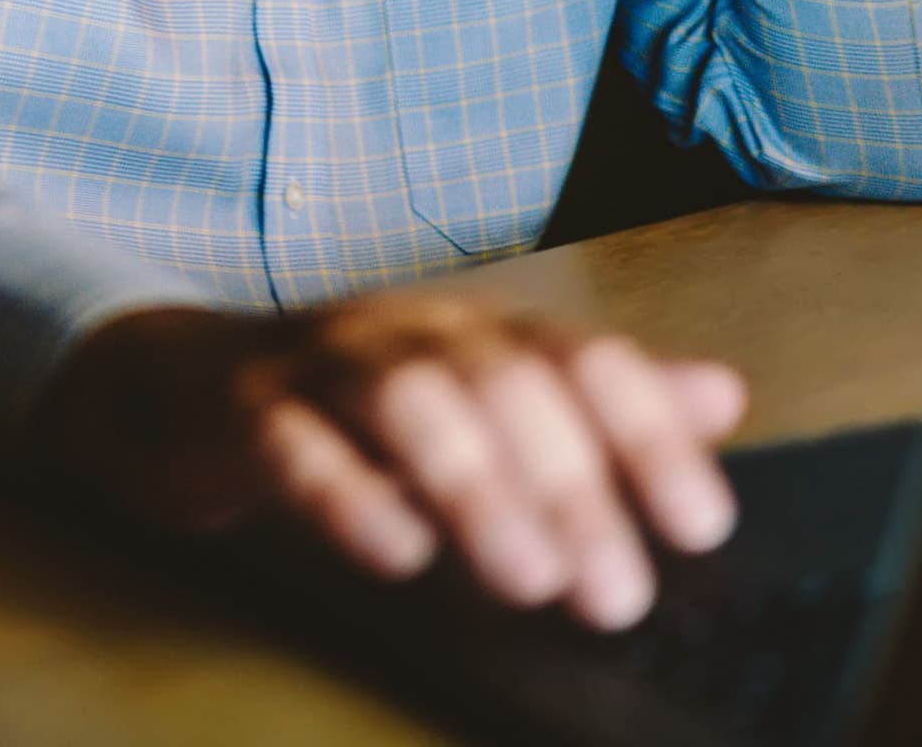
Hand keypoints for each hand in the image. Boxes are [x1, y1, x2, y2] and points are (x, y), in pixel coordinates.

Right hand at [38, 289, 746, 630]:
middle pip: (504, 383)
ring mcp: (326, 361)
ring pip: (408, 399)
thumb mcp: (488, 395)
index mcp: (482, 329)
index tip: (699, 525)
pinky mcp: (249, 409)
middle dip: (570, 483)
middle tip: (615, 592)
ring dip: (476, 484)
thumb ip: (598, 401)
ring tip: (526, 579)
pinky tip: (397, 553)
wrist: (198, 381)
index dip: (646, 433)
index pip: (582, 358)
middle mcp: (414, 329)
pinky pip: (295, 442)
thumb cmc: (364, 405)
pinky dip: (348, 494)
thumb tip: (724, 395)